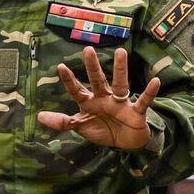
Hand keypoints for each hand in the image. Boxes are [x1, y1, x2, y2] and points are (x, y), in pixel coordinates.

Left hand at [38, 47, 159, 149]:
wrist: (127, 143)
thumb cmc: (104, 130)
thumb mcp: (81, 127)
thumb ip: (62, 122)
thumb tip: (38, 117)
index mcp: (90, 102)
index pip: (77, 90)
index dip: (69, 81)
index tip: (60, 67)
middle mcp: (105, 98)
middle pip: (97, 80)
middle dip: (92, 67)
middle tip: (88, 50)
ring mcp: (121, 104)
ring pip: (120, 84)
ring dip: (120, 69)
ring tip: (121, 52)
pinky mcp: (136, 112)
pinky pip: (144, 101)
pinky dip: (150, 93)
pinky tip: (155, 82)